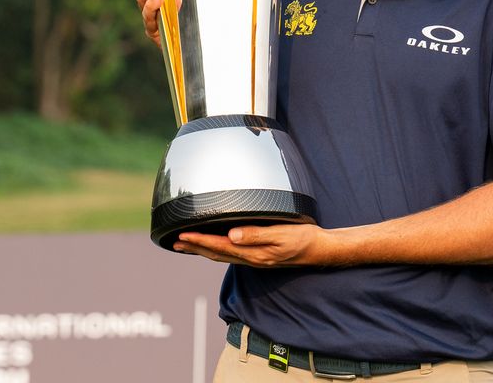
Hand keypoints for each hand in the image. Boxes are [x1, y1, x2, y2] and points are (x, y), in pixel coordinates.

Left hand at [173, 224, 332, 266]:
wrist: (318, 250)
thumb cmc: (302, 239)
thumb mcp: (282, 234)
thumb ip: (257, 235)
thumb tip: (232, 235)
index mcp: (253, 253)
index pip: (219, 246)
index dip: (199, 241)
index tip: (181, 236)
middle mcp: (250, 258)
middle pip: (215, 253)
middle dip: (194, 248)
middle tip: (174, 242)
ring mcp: (253, 258)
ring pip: (221, 255)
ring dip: (202, 250)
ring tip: (186, 245)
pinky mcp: (257, 255)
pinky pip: (230, 254)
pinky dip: (216, 249)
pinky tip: (213, 245)